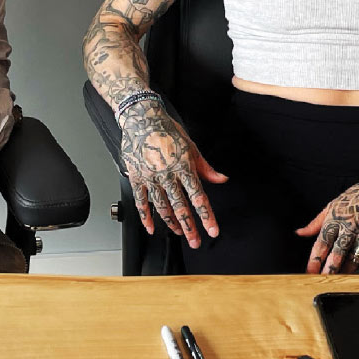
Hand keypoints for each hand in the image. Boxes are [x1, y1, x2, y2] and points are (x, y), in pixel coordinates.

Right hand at [118, 100, 226, 248]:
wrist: (141, 117)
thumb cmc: (167, 130)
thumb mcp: (191, 146)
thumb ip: (205, 167)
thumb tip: (222, 179)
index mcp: (183, 166)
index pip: (198, 196)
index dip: (206, 215)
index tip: (212, 230)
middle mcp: (167, 174)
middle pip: (180, 206)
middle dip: (189, 226)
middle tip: (195, 241)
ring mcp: (150, 177)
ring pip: (162, 206)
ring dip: (171, 222)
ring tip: (179, 232)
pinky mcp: (136, 177)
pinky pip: (141, 201)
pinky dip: (145, 216)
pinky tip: (150, 227)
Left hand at [296, 177, 358, 273]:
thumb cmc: (354, 197)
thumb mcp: (332, 205)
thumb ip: (315, 223)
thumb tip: (299, 233)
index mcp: (335, 218)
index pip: (322, 241)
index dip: (315, 258)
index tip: (309, 272)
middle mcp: (350, 225)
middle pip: (339, 251)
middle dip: (330, 268)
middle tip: (324, 281)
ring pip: (356, 256)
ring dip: (347, 270)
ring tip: (340, 281)